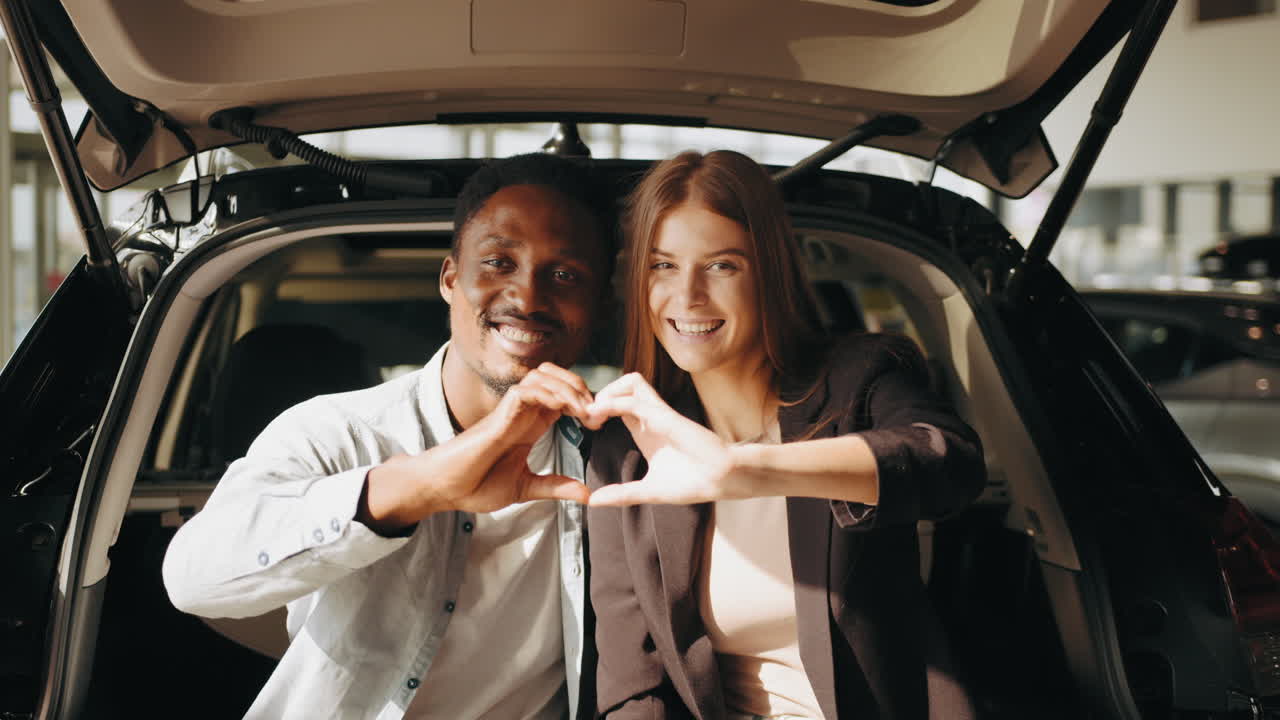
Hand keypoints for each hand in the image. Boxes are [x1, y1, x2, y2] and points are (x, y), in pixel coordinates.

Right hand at [447, 363, 595, 512]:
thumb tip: (587, 493)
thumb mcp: (525, 488)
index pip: (562, 397)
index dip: (584, 403)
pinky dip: (548, 394)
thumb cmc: (477, 485)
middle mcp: (522, 413)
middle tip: (597, 412)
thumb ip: (555, 487)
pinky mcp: (499, 415)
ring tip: (585, 410)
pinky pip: (525, 391)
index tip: (600, 423)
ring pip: (542, 376)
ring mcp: (510, 411)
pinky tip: (563, 409)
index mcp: (530, 426)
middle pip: (555, 377)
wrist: (445, 489)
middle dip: (580, 387)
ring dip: (568, 388)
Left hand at [584, 373, 746, 506]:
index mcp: (645, 430)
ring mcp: (659, 415)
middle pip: (625, 385)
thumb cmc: (692, 483)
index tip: (586, 426)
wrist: (720, 481)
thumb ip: (621, 494)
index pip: (618, 403)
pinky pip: (635, 401)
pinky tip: (600, 416)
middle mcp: (651, 418)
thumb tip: (593, 501)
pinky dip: (613, 403)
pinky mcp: (667, 417)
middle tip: (587, 417)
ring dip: (608, 392)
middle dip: (601, 393)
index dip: (599, 408)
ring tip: (594, 414)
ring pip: (631, 382)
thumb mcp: (647, 492)